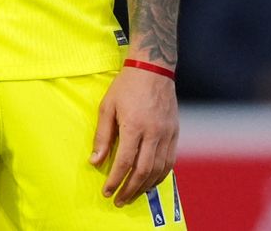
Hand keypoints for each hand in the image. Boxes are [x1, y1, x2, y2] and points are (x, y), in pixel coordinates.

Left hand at [90, 64, 178, 205]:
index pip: (125, 162)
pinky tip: (150, 182)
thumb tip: (95, 161)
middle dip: (130, 189)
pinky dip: (159, 176)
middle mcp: (154, 133)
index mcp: (135, 126)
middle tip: (119, 200)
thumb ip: (102, 136)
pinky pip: (169, 162)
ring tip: (132, 194)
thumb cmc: (126, 87)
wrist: (153, 70)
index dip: (116, 180)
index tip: (107, 192)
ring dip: (145, 186)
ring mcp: (167, 135)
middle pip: (144, 171)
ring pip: (159, 170)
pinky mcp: (175, 134)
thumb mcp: (107, 107)